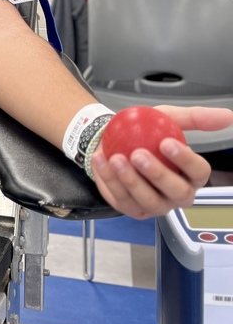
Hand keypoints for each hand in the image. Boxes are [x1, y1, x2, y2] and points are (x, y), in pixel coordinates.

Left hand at [90, 105, 232, 219]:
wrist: (116, 139)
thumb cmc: (146, 133)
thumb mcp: (169, 119)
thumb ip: (196, 118)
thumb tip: (227, 115)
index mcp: (192, 175)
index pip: (199, 172)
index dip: (185, 159)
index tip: (166, 142)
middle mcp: (177, 194)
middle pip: (176, 192)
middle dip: (158, 174)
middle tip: (138, 154)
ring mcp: (155, 204)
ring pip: (148, 200)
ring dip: (131, 180)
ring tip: (117, 159)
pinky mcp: (132, 208)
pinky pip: (122, 199)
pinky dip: (109, 179)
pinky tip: (102, 161)